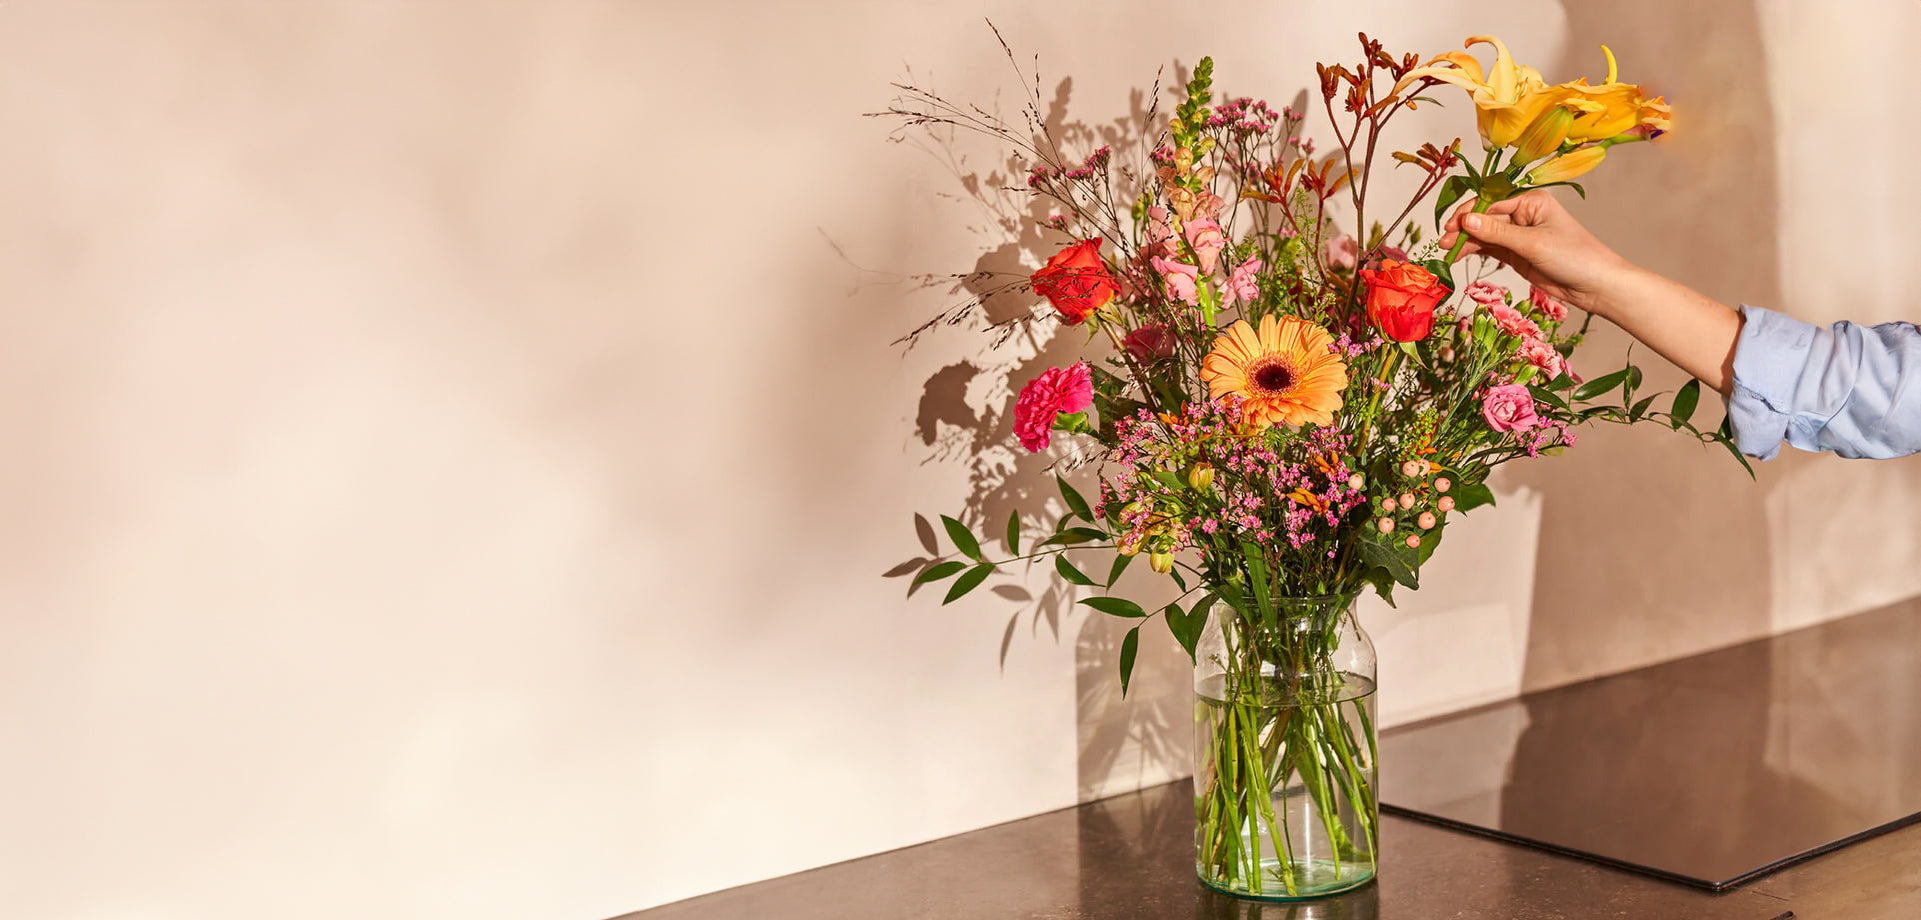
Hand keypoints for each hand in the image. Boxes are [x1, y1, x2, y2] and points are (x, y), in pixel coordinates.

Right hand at [1438, 190, 1632, 316]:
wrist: (1595, 285)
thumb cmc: (1574, 256)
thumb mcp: (1533, 243)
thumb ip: (1498, 233)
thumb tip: (1467, 220)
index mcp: (1531, 201)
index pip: (1491, 202)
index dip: (1469, 213)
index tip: (1451, 227)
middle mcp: (1523, 214)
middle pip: (1485, 218)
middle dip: (1464, 228)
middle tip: (1444, 242)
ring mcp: (1518, 235)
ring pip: (1484, 234)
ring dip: (1466, 241)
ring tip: (1447, 252)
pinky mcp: (1516, 254)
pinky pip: (1490, 249)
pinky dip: (1474, 251)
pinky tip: (1459, 255)